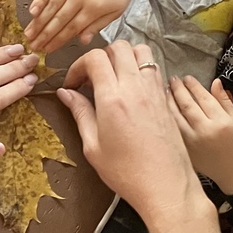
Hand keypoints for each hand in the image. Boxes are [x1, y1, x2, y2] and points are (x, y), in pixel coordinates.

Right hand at [25, 0, 159, 52]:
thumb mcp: (116, 11)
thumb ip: (97, 26)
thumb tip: (82, 41)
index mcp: (93, 8)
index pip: (70, 29)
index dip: (57, 41)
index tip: (46, 51)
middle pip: (58, 19)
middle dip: (44, 35)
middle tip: (32, 46)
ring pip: (51, 5)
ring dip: (39, 21)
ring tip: (28, 33)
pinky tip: (32, 11)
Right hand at [59, 42, 232, 232]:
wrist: (166, 185)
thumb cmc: (125, 172)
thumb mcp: (93, 147)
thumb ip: (80, 114)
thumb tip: (65, 93)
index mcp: (112, 97)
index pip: (95, 58)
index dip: (78, 65)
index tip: (72, 85)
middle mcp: (135, 86)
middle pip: (119, 47)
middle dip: (100, 56)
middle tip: (92, 79)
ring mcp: (155, 89)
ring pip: (141, 51)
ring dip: (124, 57)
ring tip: (114, 78)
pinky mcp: (166, 98)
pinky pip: (154, 68)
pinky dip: (140, 68)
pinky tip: (132, 90)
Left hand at [168, 76, 232, 194]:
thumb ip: (224, 101)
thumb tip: (215, 81)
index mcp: (221, 122)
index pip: (203, 98)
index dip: (193, 86)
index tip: (187, 77)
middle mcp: (205, 131)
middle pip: (187, 105)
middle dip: (178, 90)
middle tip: (173, 79)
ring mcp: (192, 142)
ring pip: (176, 117)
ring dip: (169, 102)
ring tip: (166, 90)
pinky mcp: (185, 151)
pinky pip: (173, 130)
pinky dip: (167, 118)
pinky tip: (163, 109)